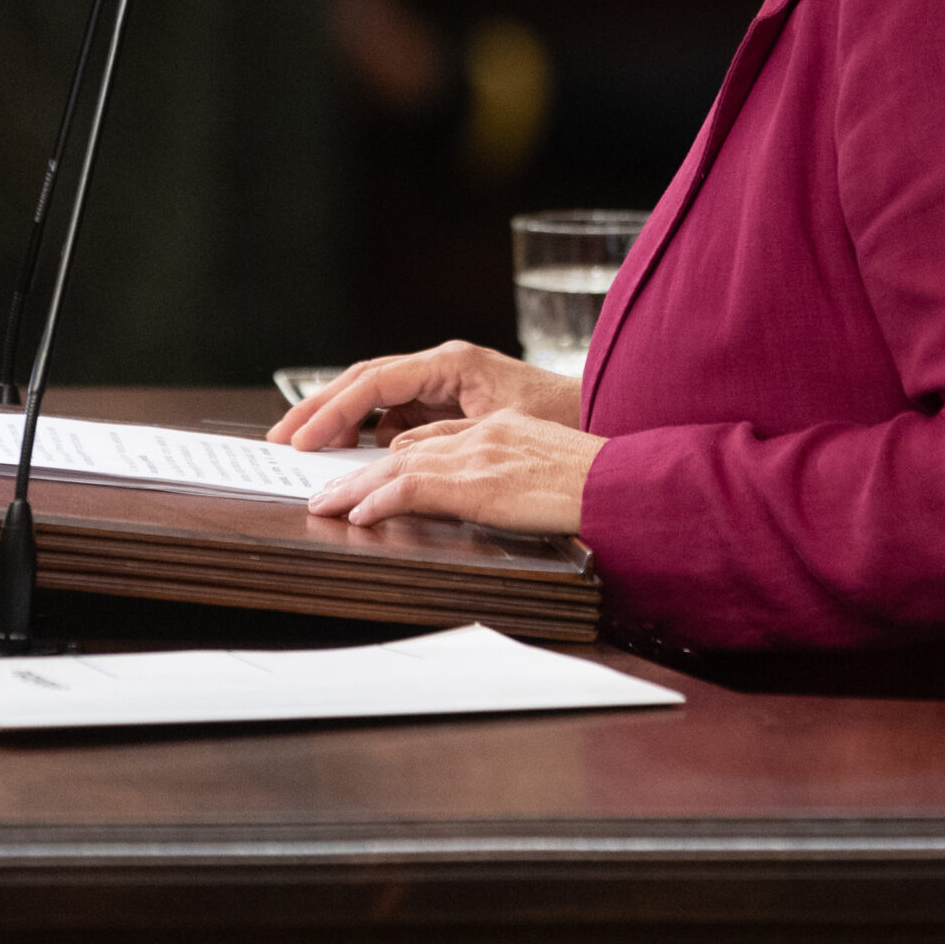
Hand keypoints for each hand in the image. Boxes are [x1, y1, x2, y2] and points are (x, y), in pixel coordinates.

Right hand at [267, 339, 579, 449]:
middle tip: (280, 440)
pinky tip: (352, 455)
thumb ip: (440, 439)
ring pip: (376, 396)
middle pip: (365, 381)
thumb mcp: (496, 431)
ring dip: (339, 420)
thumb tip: (388, 453)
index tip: (302, 439)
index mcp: (451, 363)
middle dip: (320, 409)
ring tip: (304, 449)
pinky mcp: (449, 401)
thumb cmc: (557, 421)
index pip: (376, 381)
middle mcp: (442, 365)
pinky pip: (396, 413)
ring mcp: (444, 382)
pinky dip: (368, 431)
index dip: (333, 410)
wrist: (597, 419)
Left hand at [305, 409, 604, 532]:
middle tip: (326, 488)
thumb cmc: (601, 484)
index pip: (434, 436)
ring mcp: (475, 455)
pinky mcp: (473, 482)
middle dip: (359, 467)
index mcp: (500, 428)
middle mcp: (481, 434)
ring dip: (353, 486)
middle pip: (403, 445)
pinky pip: (409, 488)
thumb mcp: (550, 467)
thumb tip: (497, 494)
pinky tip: (357, 515)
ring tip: (324, 504)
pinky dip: (377, 501)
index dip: (395, 454)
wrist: (621, 484)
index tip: (370, 469)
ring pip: (395, 464)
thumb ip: (515, 471)